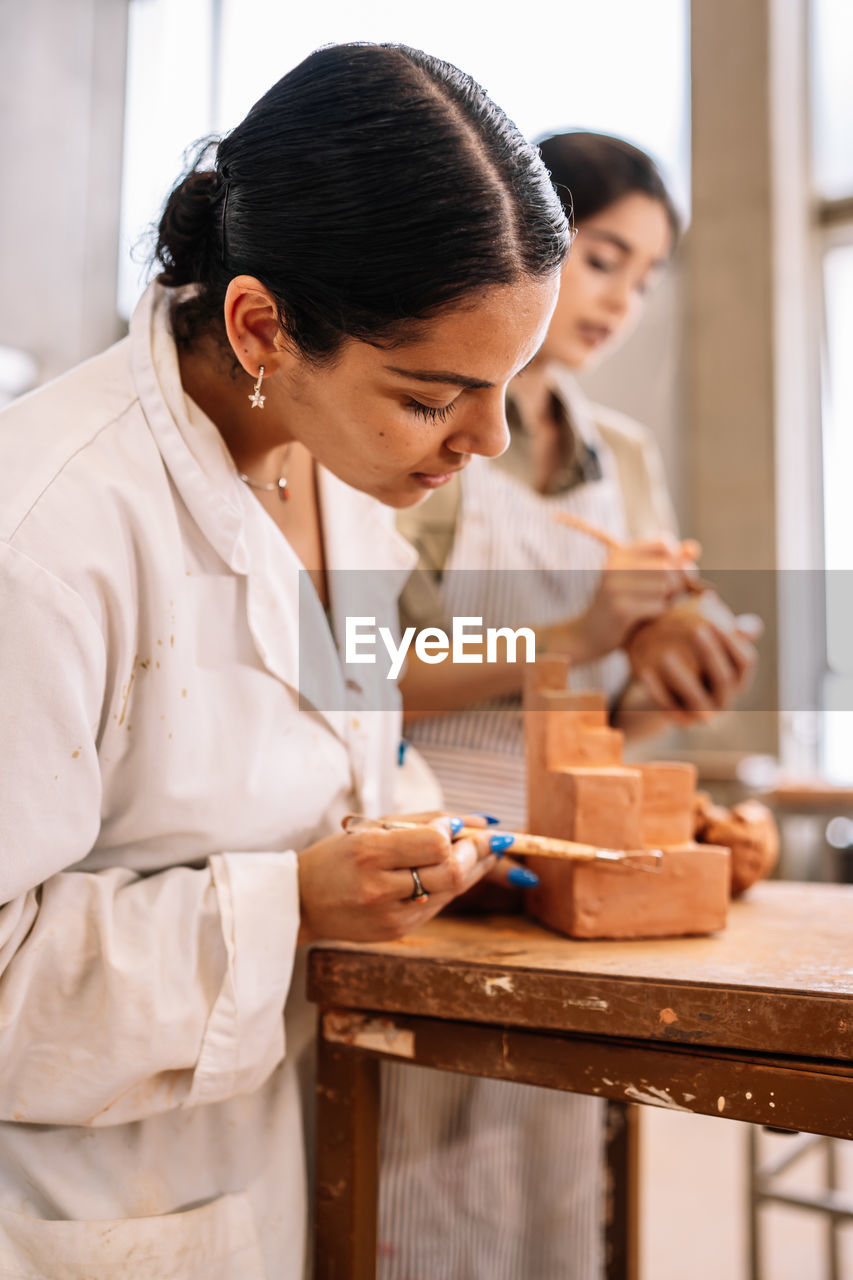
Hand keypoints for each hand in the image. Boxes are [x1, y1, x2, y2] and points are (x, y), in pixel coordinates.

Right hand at [297, 813, 496, 943]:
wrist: (302, 901)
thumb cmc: (338, 856)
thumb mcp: (373, 827)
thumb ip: (426, 821)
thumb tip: (479, 820)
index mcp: (369, 853)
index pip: (434, 844)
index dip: (455, 833)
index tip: (460, 825)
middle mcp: (380, 888)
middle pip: (451, 873)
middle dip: (478, 852)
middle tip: (490, 838)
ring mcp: (390, 916)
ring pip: (451, 891)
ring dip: (475, 869)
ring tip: (485, 851)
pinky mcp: (397, 931)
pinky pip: (438, 905)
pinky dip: (452, 886)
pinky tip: (456, 871)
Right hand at [550, 536, 700, 664]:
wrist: (587, 635)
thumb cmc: (619, 605)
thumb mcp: (639, 578)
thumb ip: (668, 561)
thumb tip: (694, 549)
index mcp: (619, 553)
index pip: (664, 543)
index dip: (676, 559)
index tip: (670, 574)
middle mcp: (615, 566)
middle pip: (668, 567)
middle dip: (677, 583)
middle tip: (669, 596)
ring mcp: (615, 588)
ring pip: (666, 587)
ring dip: (668, 600)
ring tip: (656, 606)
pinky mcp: (620, 610)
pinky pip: (658, 607)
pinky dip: (660, 614)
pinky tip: (647, 618)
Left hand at [635, 614, 761, 721]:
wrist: (669, 693)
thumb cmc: (690, 656)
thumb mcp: (704, 640)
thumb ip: (717, 624)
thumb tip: (719, 601)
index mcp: (738, 678)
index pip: (746, 660)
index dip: (734, 642)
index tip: (714, 619)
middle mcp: (726, 699)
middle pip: (724, 678)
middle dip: (712, 655)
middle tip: (695, 630)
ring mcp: (705, 715)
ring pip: (697, 700)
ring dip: (682, 678)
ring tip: (665, 656)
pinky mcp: (682, 723)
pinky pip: (669, 708)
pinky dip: (657, 691)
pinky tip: (644, 672)